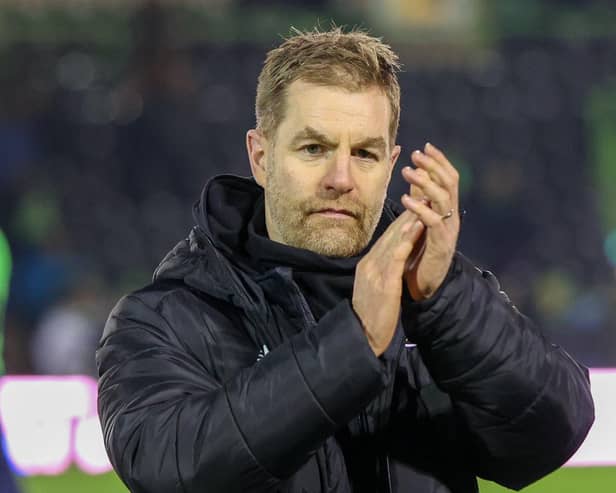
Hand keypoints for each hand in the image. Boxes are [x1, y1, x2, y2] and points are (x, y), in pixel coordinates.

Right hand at [353, 210, 424, 355]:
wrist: (361, 336)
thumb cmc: (371, 317)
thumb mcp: (374, 290)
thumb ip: (380, 274)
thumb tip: (390, 263)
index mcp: (367, 266)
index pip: (386, 240)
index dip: (401, 222)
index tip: (414, 207)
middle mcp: (370, 265)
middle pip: (390, 235)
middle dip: (407, 214)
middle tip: (421, 194)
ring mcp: (375, 273)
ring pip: (394, 240)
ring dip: (409, 220)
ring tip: (422, 202)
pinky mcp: (384, 283)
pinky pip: (396, 256)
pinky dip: (407, 239)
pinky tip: (416, 227)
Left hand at [401, 142, 460, 300]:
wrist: (426, 285)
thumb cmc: (420, 253)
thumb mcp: (420, 223)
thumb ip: (420, 202)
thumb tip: (416, 178)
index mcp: (447, 211)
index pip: (449, 179)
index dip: (439, 161)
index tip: (425, 146)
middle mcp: (452, 217)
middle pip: (449, 183)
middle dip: (434, 165)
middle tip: (416, 153)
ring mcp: (448, 230)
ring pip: (442, 199)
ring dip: (425, 183)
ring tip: (408, 172)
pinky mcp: (441, 244)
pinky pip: (432, 221)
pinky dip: (419, 208)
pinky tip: (406, 199)